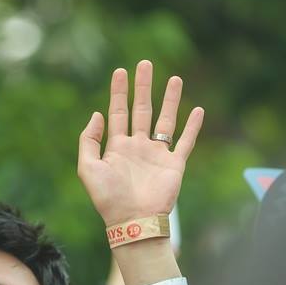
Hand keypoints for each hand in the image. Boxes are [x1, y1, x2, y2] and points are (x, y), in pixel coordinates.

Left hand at [77, 60, 203, 225]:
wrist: (132, 221)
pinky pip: (185, 142)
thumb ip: (88, 140)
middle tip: (145, 63)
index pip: (118, 112)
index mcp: (117, 147)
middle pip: (142, 110)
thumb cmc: (108, 198)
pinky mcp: (174, 165)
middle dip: (143, 87)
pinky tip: (198, 110)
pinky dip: (193, 126)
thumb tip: (97, 114)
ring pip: (166, 120)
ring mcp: (157, 155)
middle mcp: (138, 147)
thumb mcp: (87, 168)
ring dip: (170, 100)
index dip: (118, 92)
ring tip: (175, 79)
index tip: (120, 71)